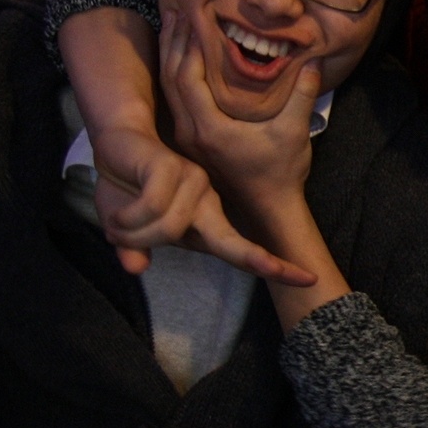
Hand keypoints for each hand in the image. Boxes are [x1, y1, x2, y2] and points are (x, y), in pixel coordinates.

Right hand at [89, 119, 314, 285]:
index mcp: (206, 224)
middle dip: (264, 263)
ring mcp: (195, 184)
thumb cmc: (126, 189)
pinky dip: (128, 218)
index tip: (310, 281)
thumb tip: (136, 268)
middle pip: (233, 246)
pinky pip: (152, 208)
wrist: (117, 147)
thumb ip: (134, 247)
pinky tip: (118, 212)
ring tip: (117, 225)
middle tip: (305, 279)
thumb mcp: (128, 229)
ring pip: (169, 229)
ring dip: (133, 234)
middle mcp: (208, 204)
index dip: (276, 268)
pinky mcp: (173, 169)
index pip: (244, 253)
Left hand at [157, 8, 319, 224]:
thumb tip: (316, 59)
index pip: (189, 78)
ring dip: (170, 56)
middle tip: (176, 10)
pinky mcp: (192, 138)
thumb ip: (304, 93)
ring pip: (169, 89)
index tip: (196, 18)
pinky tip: (181, 57)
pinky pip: (175, 99)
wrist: (268, 207)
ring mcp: (188, 137)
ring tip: (173, 26)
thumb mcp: (294, 130)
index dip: (190, 46)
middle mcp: (191, 132)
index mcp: (210, 128)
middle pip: (171, 78)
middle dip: (173, 43)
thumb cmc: (281, 171)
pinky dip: (176, 73)